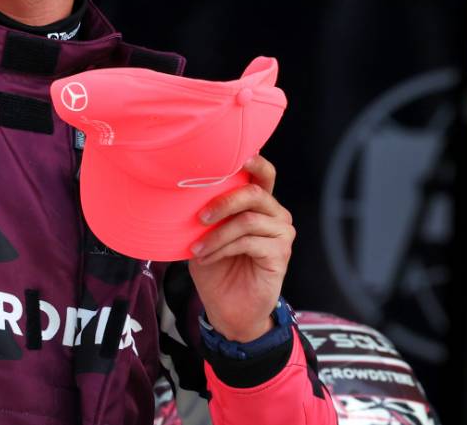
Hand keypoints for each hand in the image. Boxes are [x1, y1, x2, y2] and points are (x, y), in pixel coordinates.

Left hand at [188, 154, 294, 341]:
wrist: (227, 309)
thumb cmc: (216, 267)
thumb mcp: (206, 234)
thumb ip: (207, 211)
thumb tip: (184, 189)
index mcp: (260, 203)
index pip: (264, 173)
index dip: (253, 161)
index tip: (233, 156)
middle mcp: (275, 213)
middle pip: (254, 192)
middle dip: (223, 201)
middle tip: (200, 217)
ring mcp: (281, 234)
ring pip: (248, 220)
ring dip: (217, 235)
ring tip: (198, 249)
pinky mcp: (281, 254)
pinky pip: (249, 242)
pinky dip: (223, 248)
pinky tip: (208, 258)